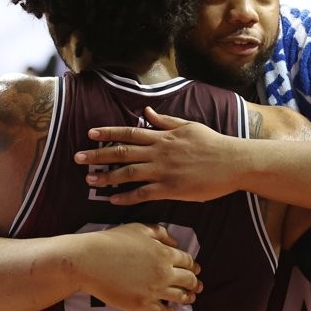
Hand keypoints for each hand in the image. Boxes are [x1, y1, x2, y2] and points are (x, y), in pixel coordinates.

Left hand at [74, 107, 241, 204]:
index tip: (90, 134)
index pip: (129, 132)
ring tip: (90, 181)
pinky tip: (112, 200)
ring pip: (128, 173)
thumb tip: (146, 110)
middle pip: (122, 152)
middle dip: (98, 156)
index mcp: (162, 136)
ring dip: (107, 177)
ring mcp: (164, 171)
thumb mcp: (188, 125)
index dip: (108, 133)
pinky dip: (126, 197)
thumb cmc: (213, 144)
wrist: (233, 162)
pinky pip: (143, 193)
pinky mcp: (171, 188)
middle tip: (78, 159)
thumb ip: (165, 120)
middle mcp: (159, 152)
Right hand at [75, 223, 202, 310]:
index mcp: (165, 254)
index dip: (193, 266)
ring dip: (187, 298)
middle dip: (195, 283)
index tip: (196, 269)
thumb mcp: (139, 228)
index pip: (188, 261)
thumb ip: (161, 233)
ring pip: (179, 297)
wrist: (90, 262)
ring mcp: (154, 290)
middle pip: (188, 280)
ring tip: (189, 299)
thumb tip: (175, 242)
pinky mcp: (142, 304)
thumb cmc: (112, 242)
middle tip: (197, 286)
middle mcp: (164, 273)